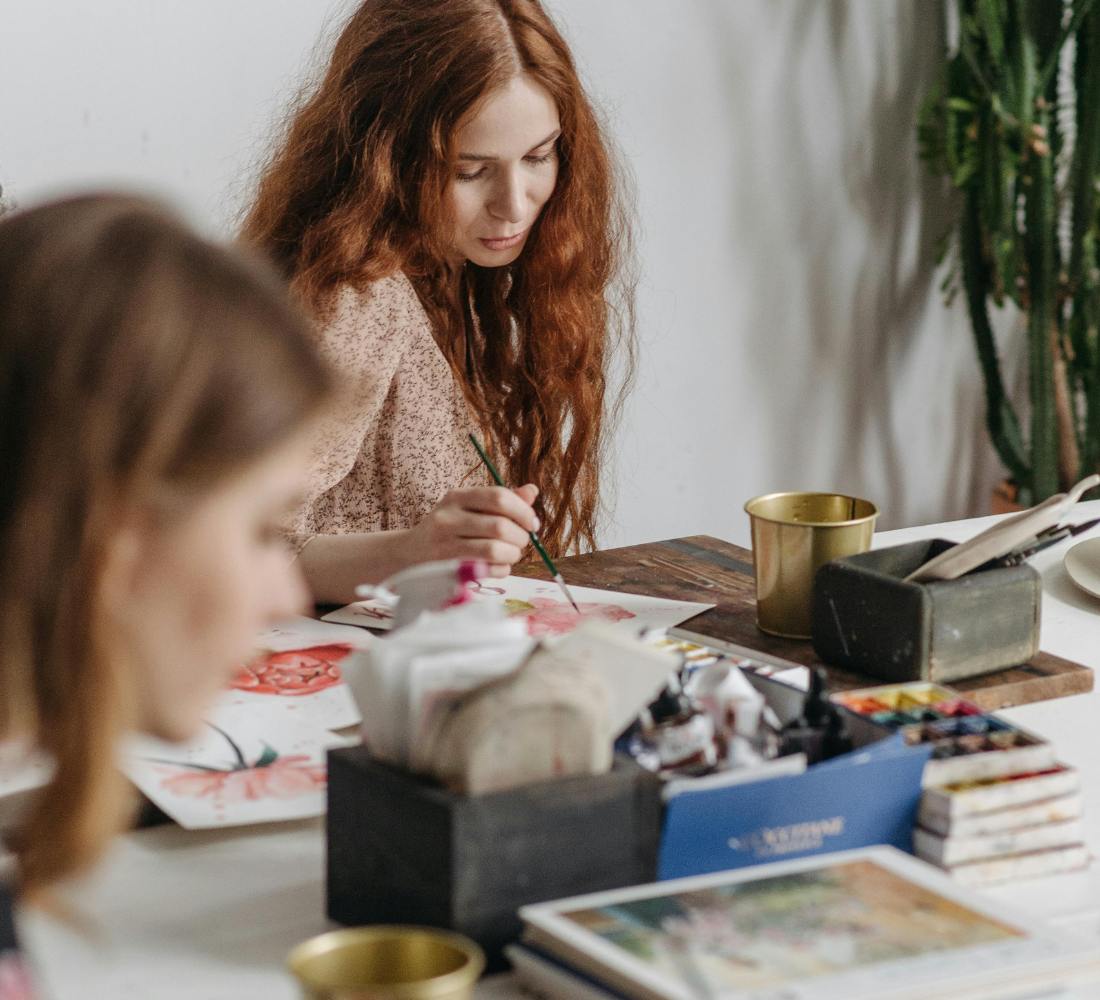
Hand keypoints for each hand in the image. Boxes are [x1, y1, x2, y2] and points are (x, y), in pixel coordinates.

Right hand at [408, 484, 539, 576]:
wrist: (408, 555)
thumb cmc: (447, 530)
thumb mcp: (468, 508)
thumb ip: (500, 501)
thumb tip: (532, 492)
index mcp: (457, 497)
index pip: (499, 497)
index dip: (523, 511)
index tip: (532, 523)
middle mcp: (448, 518)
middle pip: (500, 526)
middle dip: (521, 537)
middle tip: (522, 542)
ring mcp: (445, 545)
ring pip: (495, 549)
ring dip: (513, 554)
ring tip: (511, 554)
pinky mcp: (447, 569)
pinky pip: (487, 570)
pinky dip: (501, 570)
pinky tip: (498, 566)